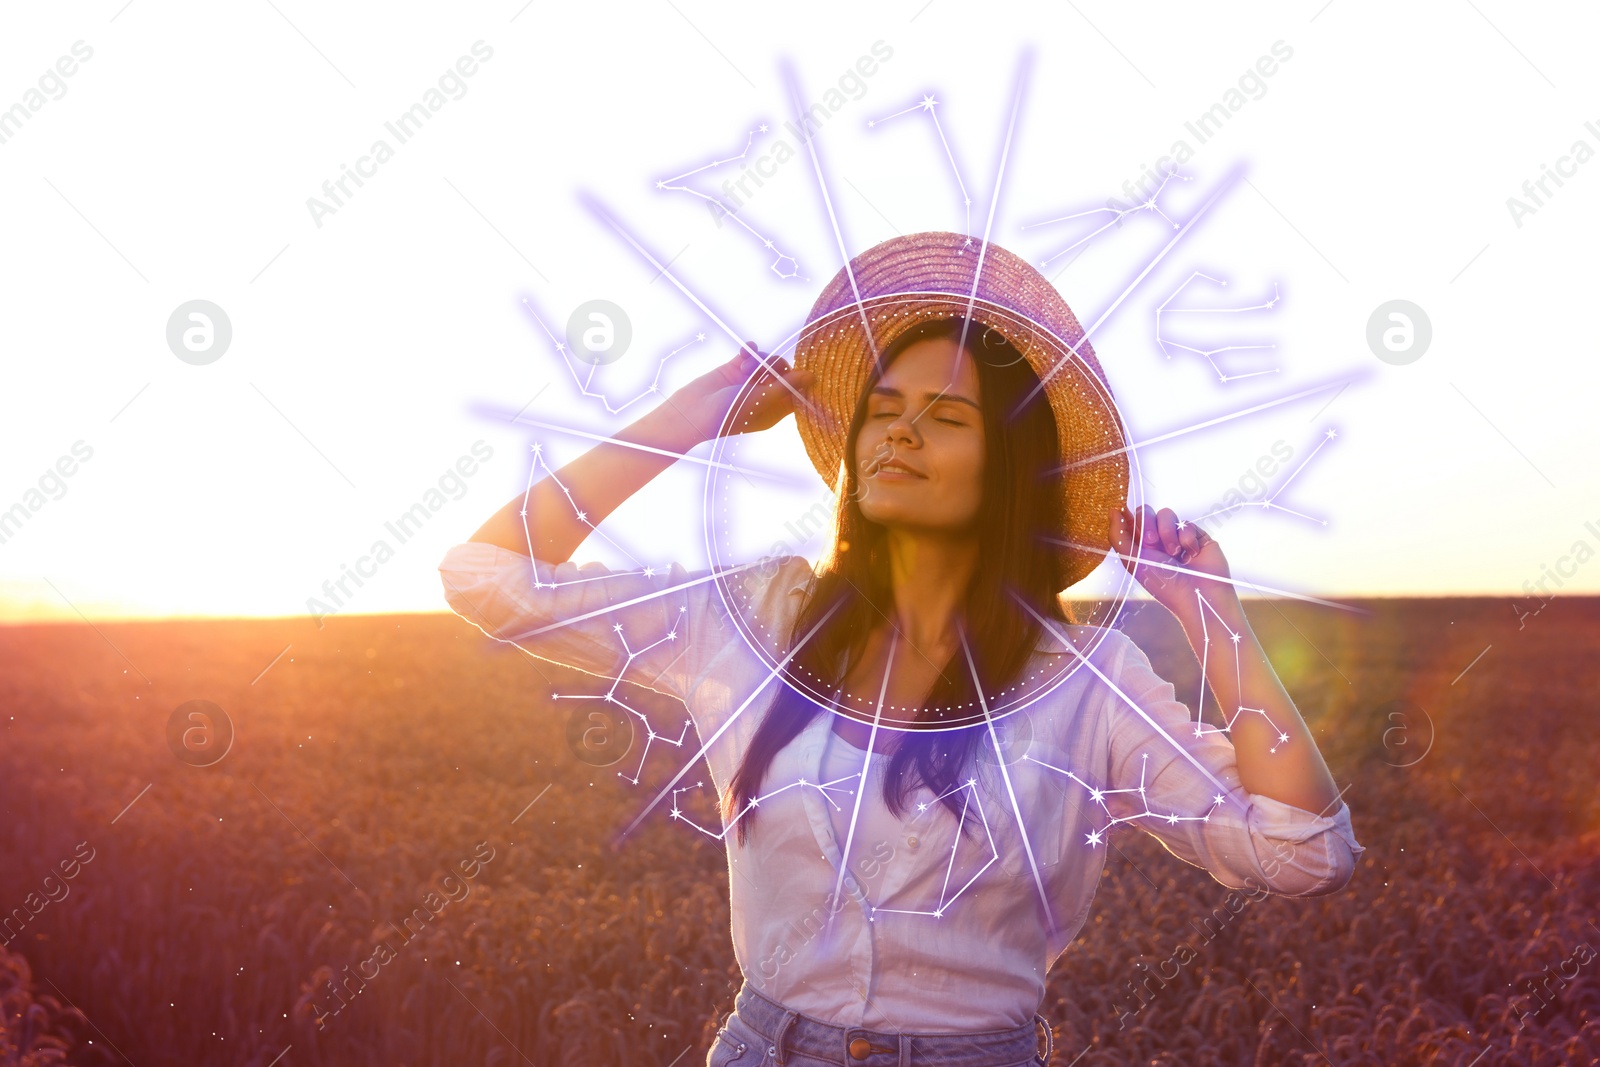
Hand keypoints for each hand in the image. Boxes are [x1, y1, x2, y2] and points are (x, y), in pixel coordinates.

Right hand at [667, 341, 813, 440]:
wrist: (692, 412)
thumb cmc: (727, 415)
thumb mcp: (760, 400)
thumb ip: (786, 386)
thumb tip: (812, 377)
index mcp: (774, 410)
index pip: (796, 392)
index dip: (799, 380)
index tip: (802, 368)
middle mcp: (764, 395)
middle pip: (784, 373)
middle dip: (776, 368)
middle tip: (764, 372)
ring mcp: (749, 382)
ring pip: (767, 361)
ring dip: (759, 360)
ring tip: (743, 368)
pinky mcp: (735, 369)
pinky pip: (750, 355)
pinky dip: (749, 351)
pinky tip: (744, 351)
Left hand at [1108, 505, 1233, 620]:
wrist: (1197, 593)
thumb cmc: (1163, 583)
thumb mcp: (1133, 561)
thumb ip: (1118, 536)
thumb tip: (1113, 511)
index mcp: (1139, 547)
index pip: (1129, 521)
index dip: (1129, 519)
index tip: (1130, 525)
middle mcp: (1157, 541)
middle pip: (1146, 512)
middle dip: (1147, 525)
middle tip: (1153, 542)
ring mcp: (1176, 537)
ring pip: (1166, 514)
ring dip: (1168, 533)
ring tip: (1174, 553)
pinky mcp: (1196, 535)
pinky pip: (1186, 523)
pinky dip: (1186, 538)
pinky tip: (1191, 554)